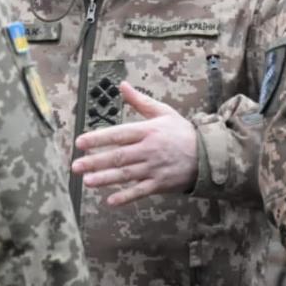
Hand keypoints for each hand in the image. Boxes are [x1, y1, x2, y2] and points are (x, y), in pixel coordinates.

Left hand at [71, 81, 197, 206]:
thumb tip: (122, 85)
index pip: (119, 134)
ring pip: (127, 175)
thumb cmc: (182, 132)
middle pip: (119, 156)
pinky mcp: (161, 183)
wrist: (209, 155)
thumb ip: (140, 101)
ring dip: (106, 179)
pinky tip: (110, 201)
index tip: (80, 142)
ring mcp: (155, 168)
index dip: (99, 138)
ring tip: (87, 181)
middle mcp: (149, 149)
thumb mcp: (163, 112)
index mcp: (148, 131)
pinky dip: (126, 196)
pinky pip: (141, 191)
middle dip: (96, 161)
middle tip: (76, 166)